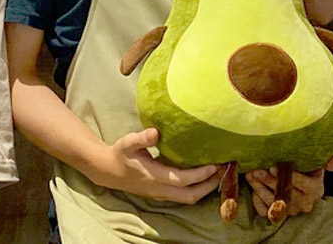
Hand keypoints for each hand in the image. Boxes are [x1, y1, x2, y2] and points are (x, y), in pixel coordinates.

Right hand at [100, 128, 219, 203]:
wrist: (109, 171)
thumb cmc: (121, 154)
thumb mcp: (127, 143)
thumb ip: (141, 138)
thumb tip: (155, 132)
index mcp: (153, 176)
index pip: (181, 180)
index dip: (199, 175)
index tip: (214, 165)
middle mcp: (159, 189)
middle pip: (189, 195)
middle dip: (208, 186)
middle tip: (223, 170)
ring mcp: (161, 194)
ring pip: (187, 198)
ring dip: (205, 189)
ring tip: (219, 173)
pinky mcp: (162, 194)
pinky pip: (183, 196)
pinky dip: (197, 189)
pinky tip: (205, 176)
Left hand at [244, 155, 332, 217]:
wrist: (297, 180)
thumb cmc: (306, 167)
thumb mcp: (317, 160)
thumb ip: (326, 159)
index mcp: (316, 189)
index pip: (301, 183)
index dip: (287, 176)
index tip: (273, 167)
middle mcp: (305, 203)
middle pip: (285, 194)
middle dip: (268, 181)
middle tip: (256, 170)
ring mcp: (291, 211)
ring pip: (273, 202)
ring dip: (259, 187)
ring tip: (251, 173)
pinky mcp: (278, 216)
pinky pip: (264, 211)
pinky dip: (257, 198)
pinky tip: (253, 185)